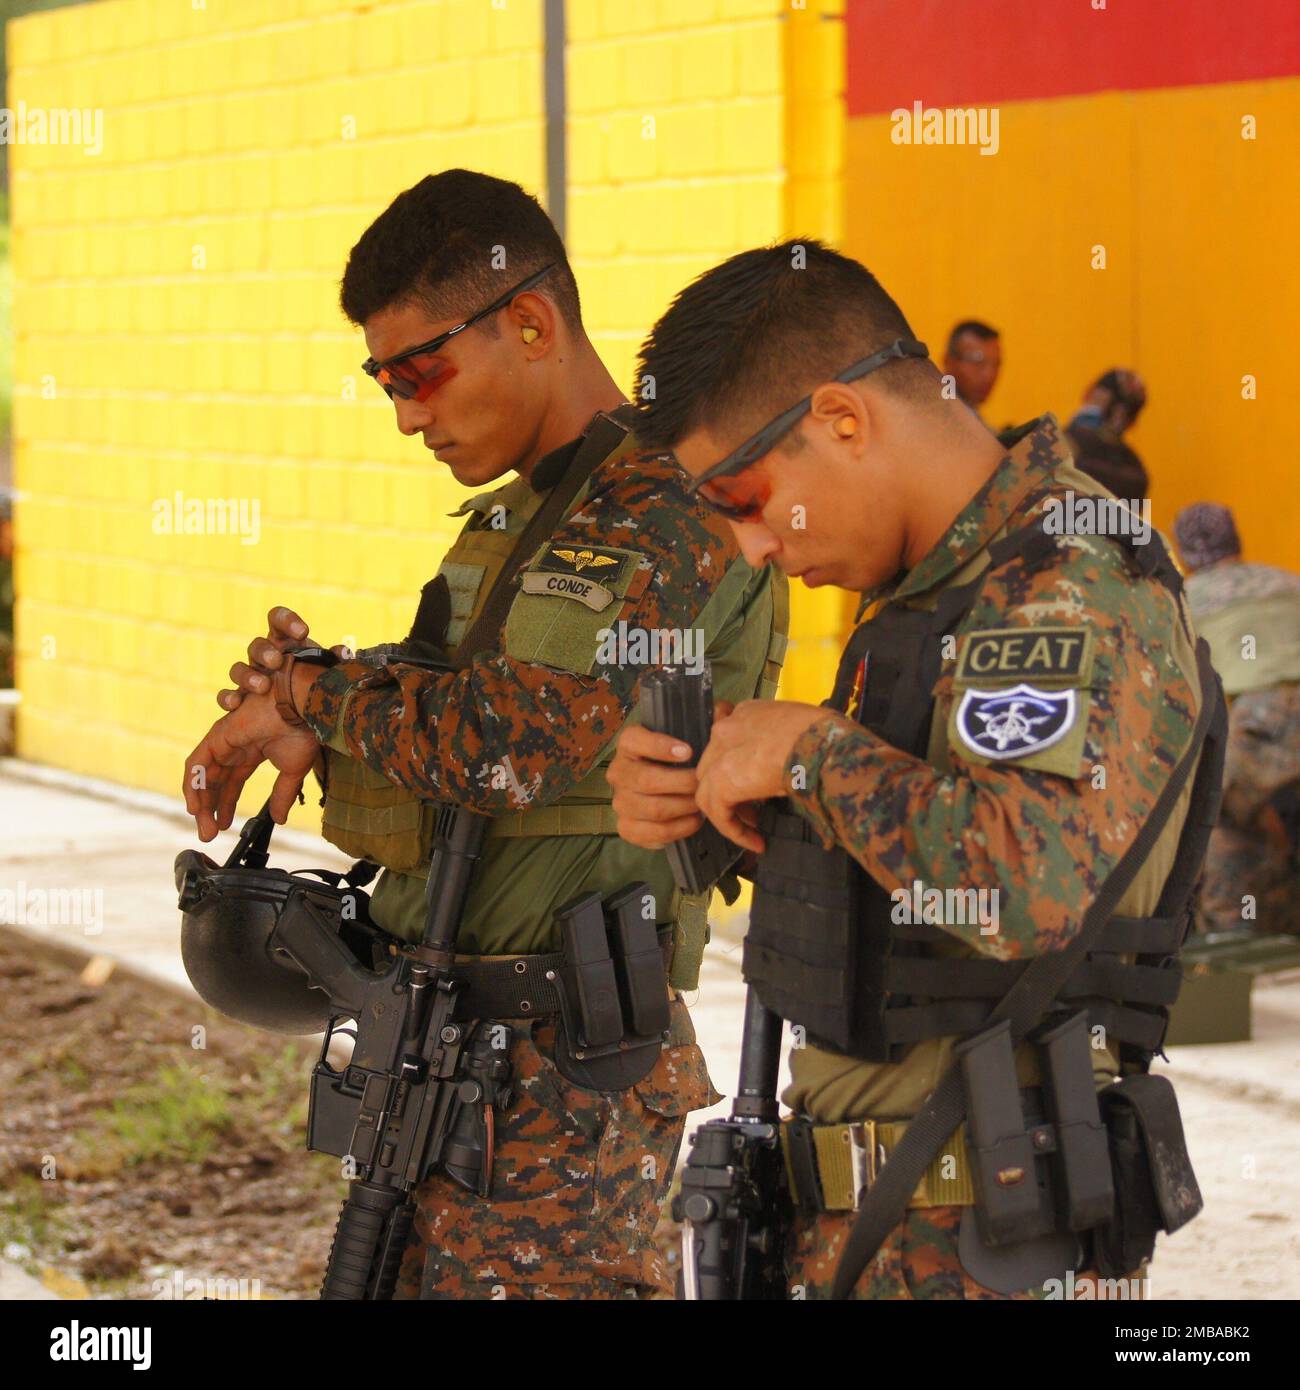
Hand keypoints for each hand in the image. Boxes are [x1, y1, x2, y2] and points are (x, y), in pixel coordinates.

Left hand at [183, 690, 319, 840]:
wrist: (302, 705)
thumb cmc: (303, 729)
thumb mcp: (293, 771)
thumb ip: (282, 794)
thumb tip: (280, 819)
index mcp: (252, 751)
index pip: (232, 782)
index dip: (227, 804)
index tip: (226, 826)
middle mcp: (234, 746)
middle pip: (214, 782)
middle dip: (210, 809)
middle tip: (210, 833)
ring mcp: (223, 741)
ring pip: (202, 776)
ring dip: (200, 802)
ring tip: (204, 825)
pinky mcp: (217, 737)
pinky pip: (196, 765)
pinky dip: (193, 786)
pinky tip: (196, 807)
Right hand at [217, 606, 349, 711]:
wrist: (300, 721)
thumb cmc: (313, 688)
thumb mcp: (324, 675)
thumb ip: (333, 662)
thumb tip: (343, 652)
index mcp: (284, 644)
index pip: (278, 621)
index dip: (287, 620)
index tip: (302, 632)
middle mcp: (263, 658)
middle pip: (257, 645)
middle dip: (265, 652)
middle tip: (276, 661)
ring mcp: (249, 678)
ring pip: (238, 669)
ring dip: (248, 675)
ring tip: (263, 686)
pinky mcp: (238, 700)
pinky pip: (225, 696)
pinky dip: (228, 698)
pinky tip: (235, 704)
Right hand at [608, 723, 705, 850]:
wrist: (670, 793)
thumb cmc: (684, 759)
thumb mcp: (696, 735)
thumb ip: (709, 719)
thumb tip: (723, 711)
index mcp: (630, 744)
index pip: (634, 740)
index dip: (659, 746)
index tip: (689, 751)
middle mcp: (619, 772)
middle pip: (646, 780)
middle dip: (682, 784)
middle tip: (705, 785)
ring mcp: (620, 801)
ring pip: (652, 808)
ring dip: (683, 808)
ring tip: (703, 804)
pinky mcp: (626, 827)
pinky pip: (651, 833)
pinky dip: (677, 829)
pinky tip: (693, 821)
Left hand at [695, 701, 840, 853]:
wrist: (823, 745)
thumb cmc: (827, 736)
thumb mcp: (802, 728)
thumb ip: (785, 742)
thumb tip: (793, 764)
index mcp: (747, 714)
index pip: (729, 743)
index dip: (738, 768)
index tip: (754, 786)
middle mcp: (727, 730)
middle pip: (713, 767)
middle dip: (729, 792)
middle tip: (753, 811)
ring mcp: (720, 754)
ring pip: (709, 791)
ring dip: (729, 814)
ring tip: (753, 831)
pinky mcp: (722, 781)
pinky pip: (718, 813)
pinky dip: (734, 831)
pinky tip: (755, 841)